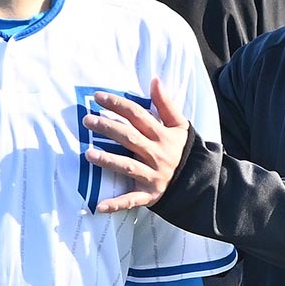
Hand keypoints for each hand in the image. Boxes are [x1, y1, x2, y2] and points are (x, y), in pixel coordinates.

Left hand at [84, 78, 189, 212]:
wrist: (198, 180)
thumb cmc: (182, 149)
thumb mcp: (179, 125)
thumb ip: (166, 104)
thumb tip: (155, 80)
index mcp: (162, 135)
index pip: (137, 115)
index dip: (118, 104)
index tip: (98, 97)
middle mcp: (156, 154)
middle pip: (130, 138)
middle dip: (108, 128)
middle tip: (87, 120)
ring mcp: (152, 176)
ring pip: (128, 167)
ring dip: (109, 161)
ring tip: (88, 154)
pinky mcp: (149, 195)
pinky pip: (132, 200)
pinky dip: (116, 204)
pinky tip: (99, 206)